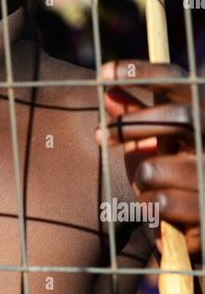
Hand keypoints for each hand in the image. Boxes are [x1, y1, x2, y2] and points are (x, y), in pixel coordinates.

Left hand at [95, 60, 203, 261]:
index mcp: (203, 113)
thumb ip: (134, 118)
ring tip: (146, 184)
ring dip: (140, 177)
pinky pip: (163, 204)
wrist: (199, 222)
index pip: (178, 80)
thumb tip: (108, 93)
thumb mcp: (154, 142)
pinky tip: (157, 210)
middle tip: (99, 133)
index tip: (103, 72)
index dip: (143, 71)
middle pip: (180, 118)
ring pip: (157, 169)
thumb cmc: (172, 175)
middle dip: (133, 125)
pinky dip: (148, 206)